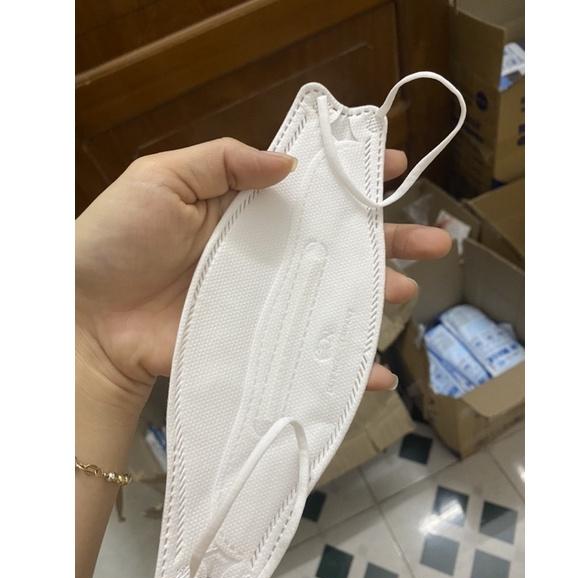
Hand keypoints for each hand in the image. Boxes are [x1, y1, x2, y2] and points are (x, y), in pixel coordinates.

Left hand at [75, 138, 449, 412]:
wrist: (88, 319)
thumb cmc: (117, 241)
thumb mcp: (162, 179)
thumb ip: (224, 162)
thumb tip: (288, 163)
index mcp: (246, 211)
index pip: (310, 188)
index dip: (352, 176)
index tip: (392, 164)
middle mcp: (264, 254)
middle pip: (336, 244)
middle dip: (387, 240)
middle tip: (432, 241)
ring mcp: (264, 301)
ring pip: (332, 296)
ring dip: (375, 294)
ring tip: (408, 291)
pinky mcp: (257, 342)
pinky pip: (308, 353)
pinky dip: (344, 365)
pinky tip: (376, 371)